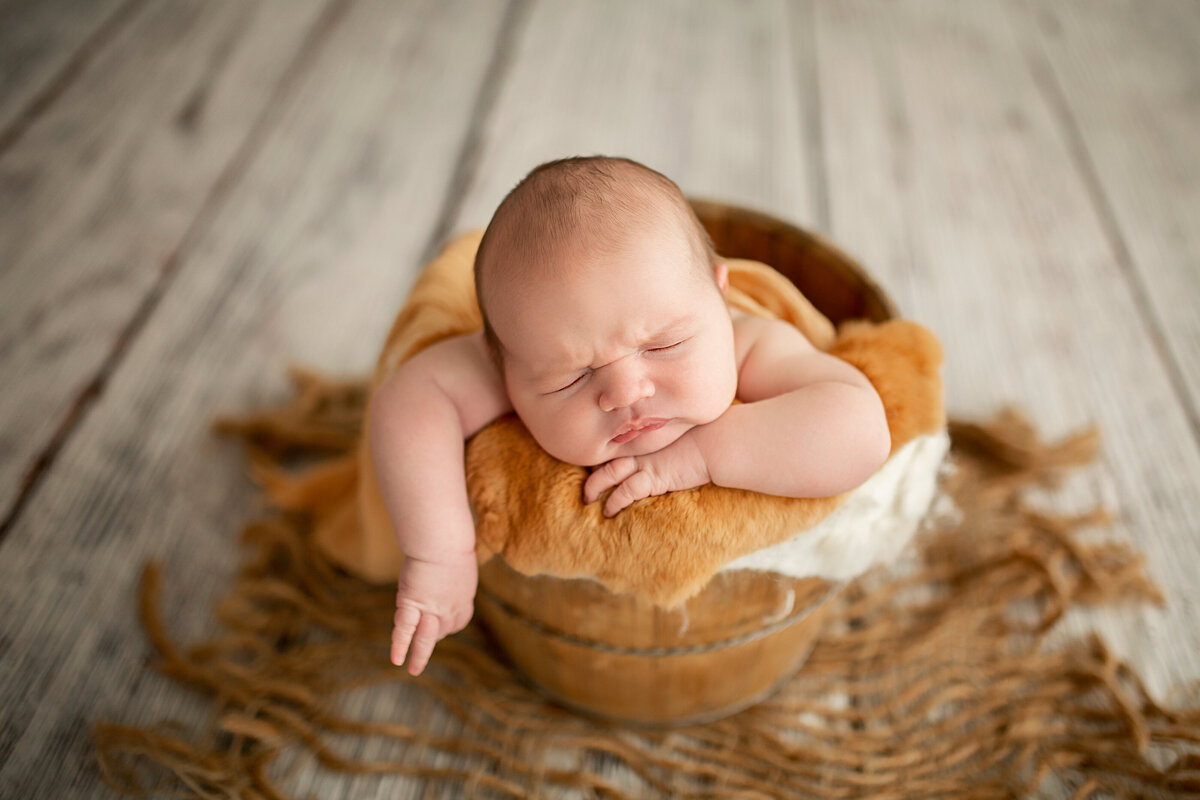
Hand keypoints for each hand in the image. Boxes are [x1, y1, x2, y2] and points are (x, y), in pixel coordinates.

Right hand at [391, 551, 476, 675]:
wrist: (442, 541)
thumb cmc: (450, 539)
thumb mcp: (459, 556)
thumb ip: (453, 566)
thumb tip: (449, 554)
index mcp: (464, 596)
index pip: (457, 621)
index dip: (448, 625)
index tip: (440, 625)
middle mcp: (451, 608)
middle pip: (442, 630)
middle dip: (433, 641)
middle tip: (427, 655)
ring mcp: (432, 609)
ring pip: (426, 638)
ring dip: (420, 655)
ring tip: (414, 670)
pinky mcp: (412, 603)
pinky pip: (405, 630)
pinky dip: (400, 645)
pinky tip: (396, 659)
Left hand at [583, 432, 710, 516]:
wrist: (714, 442)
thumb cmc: (701, 437)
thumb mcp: (676, 435)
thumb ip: (662, 440)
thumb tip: (662, 446)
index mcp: (641, 437)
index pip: (613, 444)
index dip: (601, 453)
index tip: (593, 463)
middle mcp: (638, 447)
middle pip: (604, 456)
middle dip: (590, 470)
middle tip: (584, 482)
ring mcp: (643, 462)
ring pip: (607, 474)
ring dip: (594, 487)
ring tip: (588, 500)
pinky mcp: (653, 478)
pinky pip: (626, 491)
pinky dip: (614, 502)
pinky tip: (609, 512)